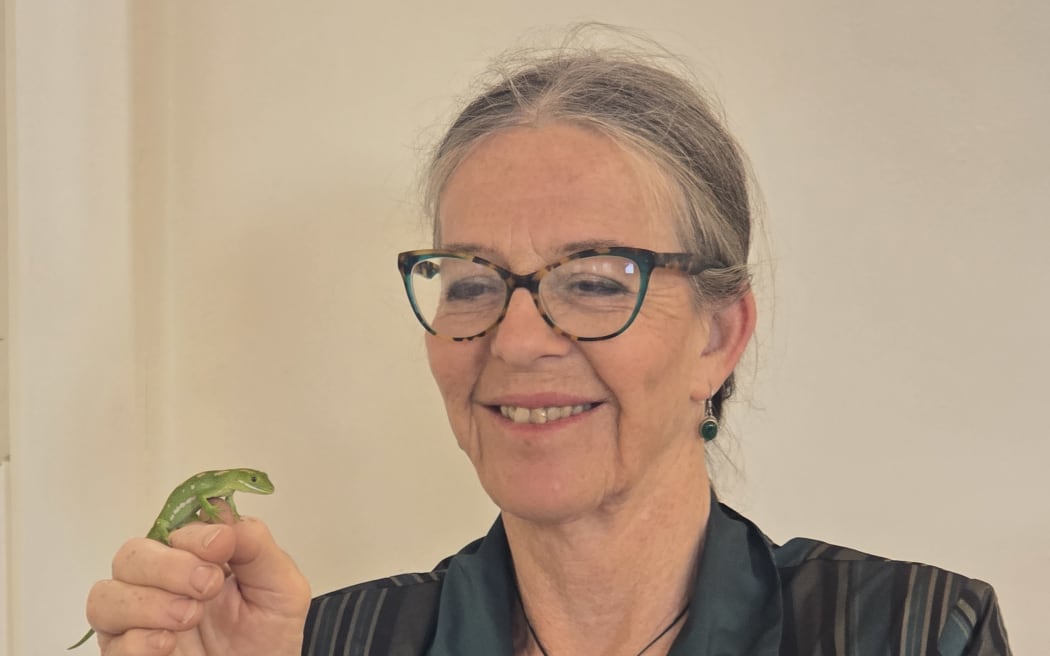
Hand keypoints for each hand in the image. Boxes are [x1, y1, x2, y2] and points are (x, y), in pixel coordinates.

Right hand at [85, 504, 310, 654]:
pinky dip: (137, 640)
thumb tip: (220, 514)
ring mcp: (140, 620)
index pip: (174, 526)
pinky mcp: (129, 654)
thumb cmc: (270, 634)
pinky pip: (111, 642)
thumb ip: (255, 545)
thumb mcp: (282, 585)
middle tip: (207, 586)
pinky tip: (169, 645)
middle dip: (166, 566)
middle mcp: (160, 583)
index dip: (192, 534)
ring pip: (106, 596)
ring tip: (189, 618)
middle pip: (130, 555)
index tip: (220, 548)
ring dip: (147, 603)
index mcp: (196, 557)